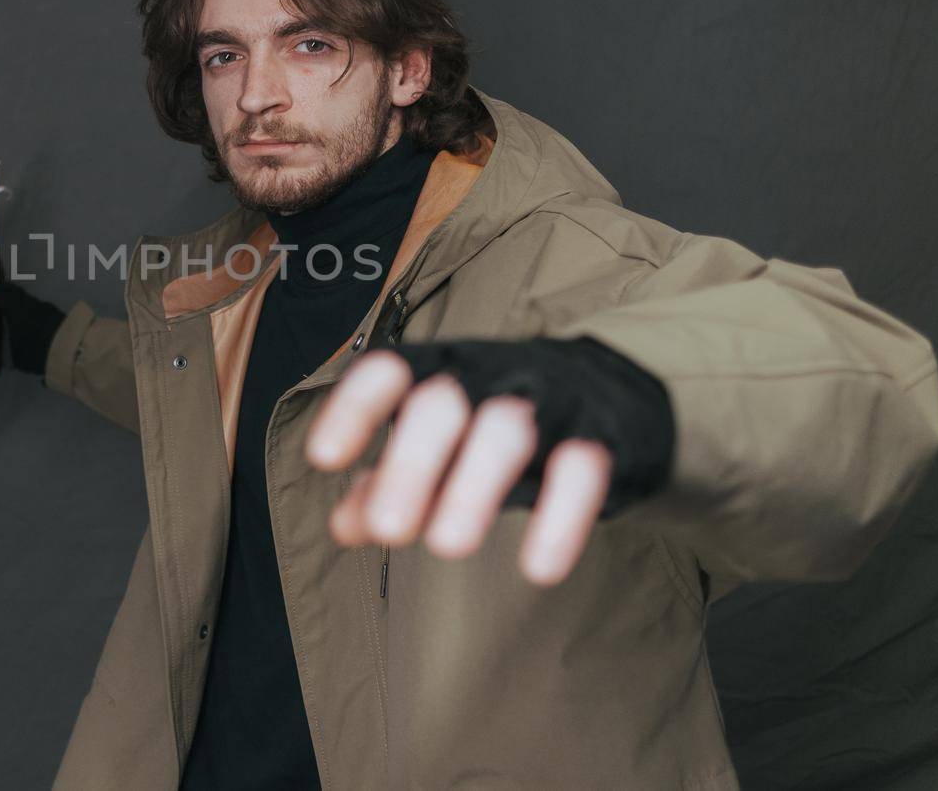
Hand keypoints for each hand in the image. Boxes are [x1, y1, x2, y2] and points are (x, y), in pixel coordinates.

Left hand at [305, 345, 632, 586]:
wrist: (612, 394)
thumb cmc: (497, 424)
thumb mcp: (441, 448)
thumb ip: (389, 482)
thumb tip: (342, 526)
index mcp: (440, 370)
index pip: (390, 370)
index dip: (355, 408)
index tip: (324, 458)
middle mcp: (488, 374)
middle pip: (442, 403)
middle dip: (411, 463)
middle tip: (389, 529)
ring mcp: (547, 399)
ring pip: (507, 430)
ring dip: (474, 487)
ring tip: (445, 547)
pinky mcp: (601, 434)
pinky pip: (583, 469)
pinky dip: (562, 518)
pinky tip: (538, 568)